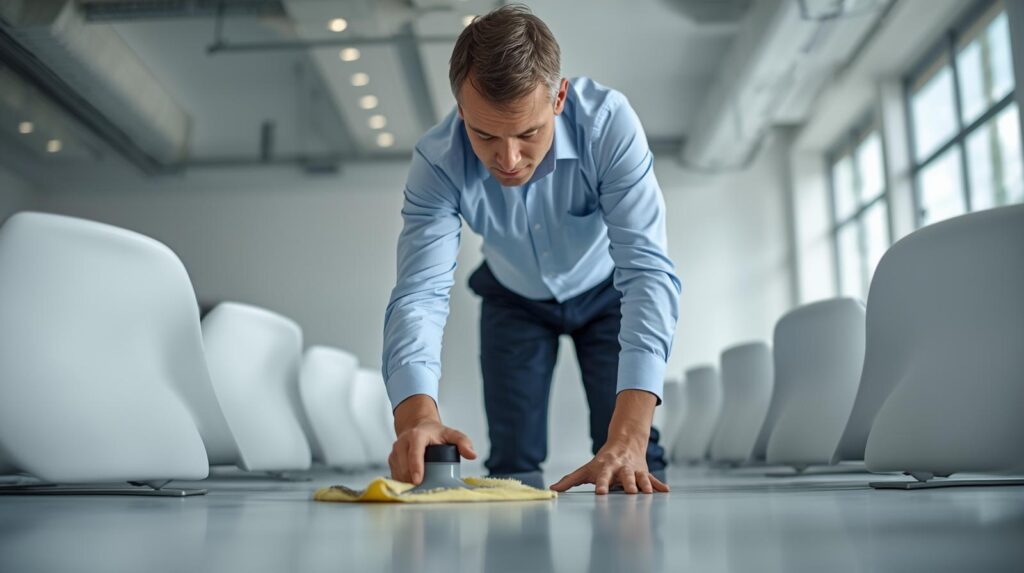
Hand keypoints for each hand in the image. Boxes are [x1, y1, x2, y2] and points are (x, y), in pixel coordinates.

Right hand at [388, 394, 475, 483]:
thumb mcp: (451, 434)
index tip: (418, 480)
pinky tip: (411, 487)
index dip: (416, 467)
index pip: (414, 452)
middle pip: (404, 465)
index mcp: (417, 435)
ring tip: (418, 489)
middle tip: (423, 489)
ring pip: (398, 471)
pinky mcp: (392, 459)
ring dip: (406, 482)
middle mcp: (403, 442)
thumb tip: (472, 455)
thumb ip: (463, 442)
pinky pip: (394, 474)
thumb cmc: (435, 433)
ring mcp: (395, 451)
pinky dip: (402, 482)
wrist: (418, 426)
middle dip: (411, 479)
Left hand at [549, 438, 668, 493]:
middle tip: (630, 493)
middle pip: (625, 476)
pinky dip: (659, 485)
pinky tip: (665, 491)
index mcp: (606, 467)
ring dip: (644, 485)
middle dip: (628, 484)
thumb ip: (569, 480)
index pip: (603, 477)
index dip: (602, 484)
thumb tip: (552, 489)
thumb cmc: (603, 461)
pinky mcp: (644, 473)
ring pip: (640, 477)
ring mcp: (634, 470)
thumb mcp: (586, 469)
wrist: (625, 442)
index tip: (601, 493)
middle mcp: (621, 468)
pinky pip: (652, 479)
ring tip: (648, 493)